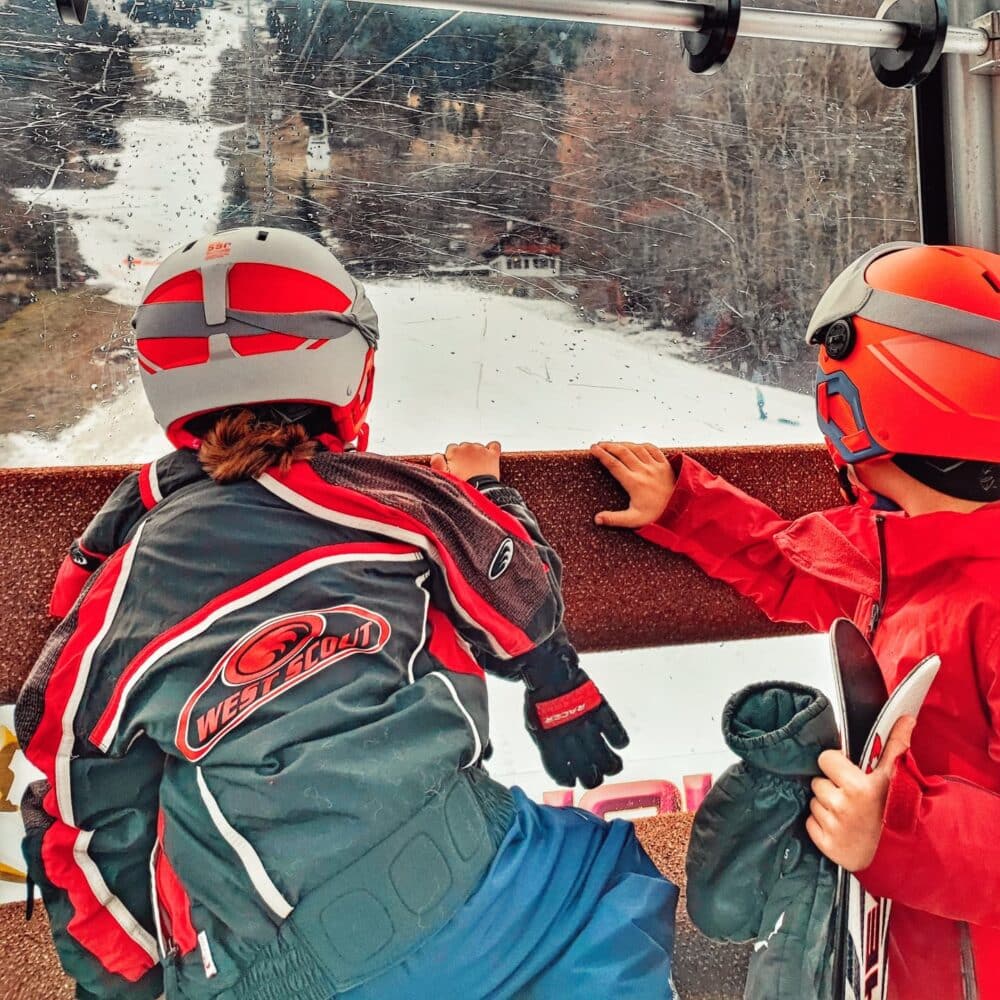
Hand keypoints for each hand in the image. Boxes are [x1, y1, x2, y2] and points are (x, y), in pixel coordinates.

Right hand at [430, 441, 500, 481]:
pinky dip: (492, 449)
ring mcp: (481, 450)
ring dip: (475, 455)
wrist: (479, 492)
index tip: (454, 468)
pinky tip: (489, 456)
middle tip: (465, 471)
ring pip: (476, 447)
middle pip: (463, 447)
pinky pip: (494, 446)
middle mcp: (467, 447)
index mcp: (454, 451)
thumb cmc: (461, 485)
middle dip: (463, 457)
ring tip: (476, 469)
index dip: (452, 460)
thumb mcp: (443, 476)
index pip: (450, 449)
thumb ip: (437, 463)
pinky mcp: (492, 455)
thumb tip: (436, 456)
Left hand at [521, 636, 628, 788]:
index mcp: (550, 743)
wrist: (550, 670)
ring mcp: (587, 726)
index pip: (562, 773)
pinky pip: (617, 735)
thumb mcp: (534, 725)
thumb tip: (558, 766)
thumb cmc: (541, 697)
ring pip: (607, 760)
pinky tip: (618, 744)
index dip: (568, 780)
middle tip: (595, 777)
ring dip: (611, 767)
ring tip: (612, 766)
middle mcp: (570, 739)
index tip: (572, 781)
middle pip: (588, 773)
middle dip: (592, 780)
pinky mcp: (600, 712)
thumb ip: (547, 747)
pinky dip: (620, 742)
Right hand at [591, 441, 675, 527]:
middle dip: (609, 446)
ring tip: (612, 444)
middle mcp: (644, 471)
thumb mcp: (633, 520)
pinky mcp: (665, 465)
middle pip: (623, 452)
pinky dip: (641, 445)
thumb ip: (614, 519)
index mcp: (634, 483)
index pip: (614, 465)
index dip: (602, 455)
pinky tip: (635, 446)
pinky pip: (652, 449)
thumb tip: (596, 519)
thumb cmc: (656, 516)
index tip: (593, 449)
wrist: (681, 512)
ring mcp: (656, 466)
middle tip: (598, 445)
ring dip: (623, 444)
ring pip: (636, 448)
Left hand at [806, 715, 915, 871]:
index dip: (836, 764)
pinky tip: (840, 828)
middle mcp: (844, 806)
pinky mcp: (827, 845)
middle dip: (831, 786)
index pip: (826, 758)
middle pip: (818, 781)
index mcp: (860, 787)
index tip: (849, 772)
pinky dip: (821, 825)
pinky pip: (810, 823)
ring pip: (814, 802)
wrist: (898, 854)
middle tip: (851, 796)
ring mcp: (834, 827)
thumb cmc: (894, 810)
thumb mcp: (895, 777)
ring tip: (848, 813)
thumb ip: (896, 744)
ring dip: (827, 806)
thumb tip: (905, 717)